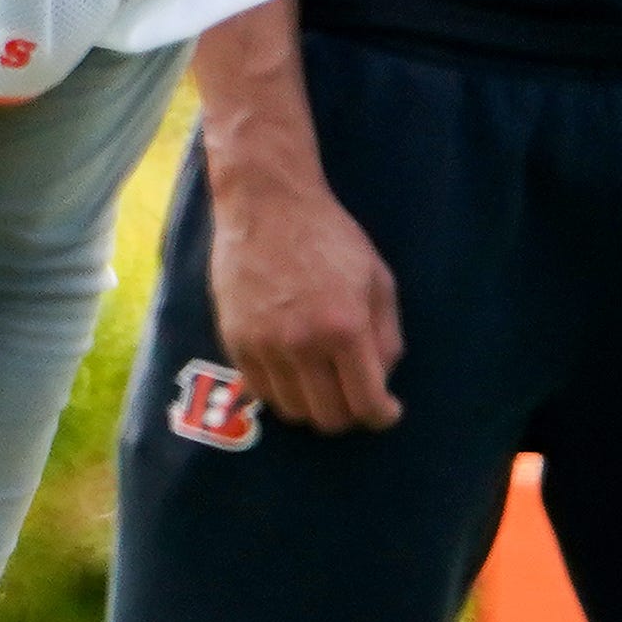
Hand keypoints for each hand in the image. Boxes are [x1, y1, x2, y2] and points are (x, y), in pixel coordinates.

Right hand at [209, 155, 404, 433]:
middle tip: (354, 398)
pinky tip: (292, 372)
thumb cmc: (330, 237)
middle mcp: (302, 344)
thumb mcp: (377, 280)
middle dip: (349, 416)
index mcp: (345, 328)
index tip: (386, 411)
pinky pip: (259, 391)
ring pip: (292, 410)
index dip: (382, 416)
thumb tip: (381, 381)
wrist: (266, 204)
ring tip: (322, 385)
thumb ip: (386, 337)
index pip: (366, 403)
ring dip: (314, 406)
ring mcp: (263, 344)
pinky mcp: (234, 339)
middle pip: (328, 417)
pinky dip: (281, 392)